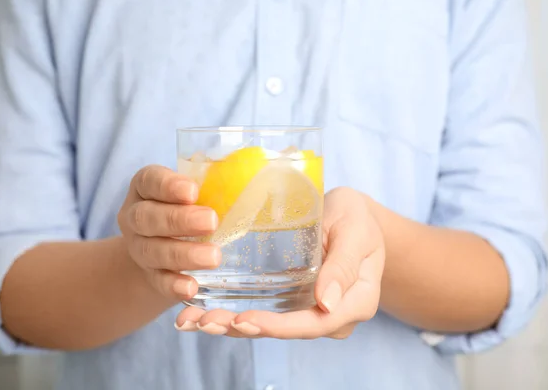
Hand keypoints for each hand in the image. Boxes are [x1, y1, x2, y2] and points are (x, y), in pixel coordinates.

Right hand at [117, 165, 219, 304]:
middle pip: (147, 217)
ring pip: (152, 251)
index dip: (168, 185)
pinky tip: (191, 287)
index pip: (150, 180)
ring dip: (183, 254)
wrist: (162, 249)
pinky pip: (158, 281)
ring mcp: (139, 247)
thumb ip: (219, 181)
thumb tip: (261, 165)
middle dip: (178, 220)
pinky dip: (173, 285)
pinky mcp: (150, 275)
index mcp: (147, 188)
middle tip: (210, 221)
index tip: (192, 191)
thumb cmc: (188, 209)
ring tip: (213, 256)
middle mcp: (136, 216)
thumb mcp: (197, 191)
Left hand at [175, 187, 384, 338]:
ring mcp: (309, 310)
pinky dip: (230, 313)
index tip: (242, 319)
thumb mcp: (355, 231)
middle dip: (242, 328)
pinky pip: (263, 312)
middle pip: (286, 330)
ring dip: (228, 326)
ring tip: (190, 320)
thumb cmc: (357, 219)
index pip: (315, 323)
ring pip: (269, 325)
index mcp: (355, 301)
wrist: (353, 217)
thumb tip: (325, 303)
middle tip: (203, 322)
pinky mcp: (291, 301)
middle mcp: (331, 314)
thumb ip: (344, 264)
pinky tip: (198, 312)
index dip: (278, 326)